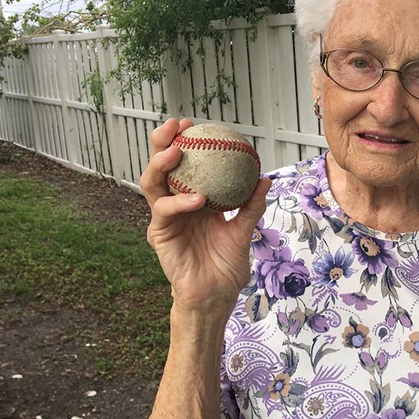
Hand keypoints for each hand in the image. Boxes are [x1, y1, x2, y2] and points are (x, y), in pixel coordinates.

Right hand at [140, 118, 271, 311]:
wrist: (216, 294)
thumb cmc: (227, 264)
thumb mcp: (243, 230)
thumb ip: (250, 205)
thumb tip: (266, 177)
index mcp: (193, 197)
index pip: (185, 163)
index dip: (184, 141)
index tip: (194, 124)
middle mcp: (175, 203)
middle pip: (161, 166)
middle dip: (162, 142)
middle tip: (175, 126)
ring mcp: (165, 217)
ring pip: (152, 183)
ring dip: (160, 164)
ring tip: (174, 151)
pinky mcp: (159, 233)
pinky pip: (165, 211)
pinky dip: (180, 202)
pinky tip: (197, 199)